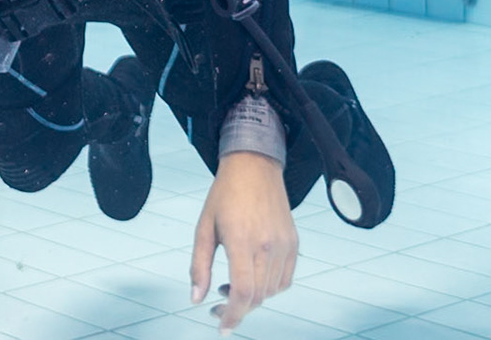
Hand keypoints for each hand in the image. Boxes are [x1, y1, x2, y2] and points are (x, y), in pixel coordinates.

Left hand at [191, 151, 298, 332]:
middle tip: (218, 308)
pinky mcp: (294, 243)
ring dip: (252, 299)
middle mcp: (268, 245)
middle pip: (258, 296)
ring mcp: (284, 245)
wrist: (254, 166)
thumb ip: (199, 265)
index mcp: (242, 240)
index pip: (242, 291)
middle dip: (238, 310)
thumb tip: (196, 298)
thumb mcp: (203, 228)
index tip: (221, 325)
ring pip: (272, 291)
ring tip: (231, 287)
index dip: (232, 315)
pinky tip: (253, 279)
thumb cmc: (225, 193)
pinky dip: (270, 288)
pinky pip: (285, 279)